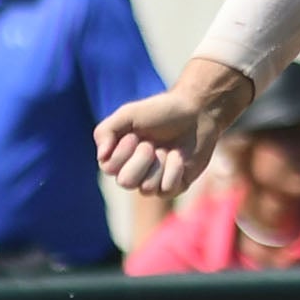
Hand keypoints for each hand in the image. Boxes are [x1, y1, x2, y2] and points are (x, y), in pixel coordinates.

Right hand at [96, 58, 256, 198]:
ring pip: (147, 189)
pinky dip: (175, 169)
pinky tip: (179, 157)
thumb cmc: (161, 111)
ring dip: (159, 164)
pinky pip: (168, 189)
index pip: (109, 168)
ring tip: (167, 149)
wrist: (197, 112)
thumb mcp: (128, 113)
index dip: (122, 152)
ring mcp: (155, 180)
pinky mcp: (175, 185)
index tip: (135, 135)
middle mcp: (134, 171)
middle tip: (152, 144)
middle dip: (141, 159)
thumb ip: (106, 131)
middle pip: (126, 182)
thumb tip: (102, 156)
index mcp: (119, 155)